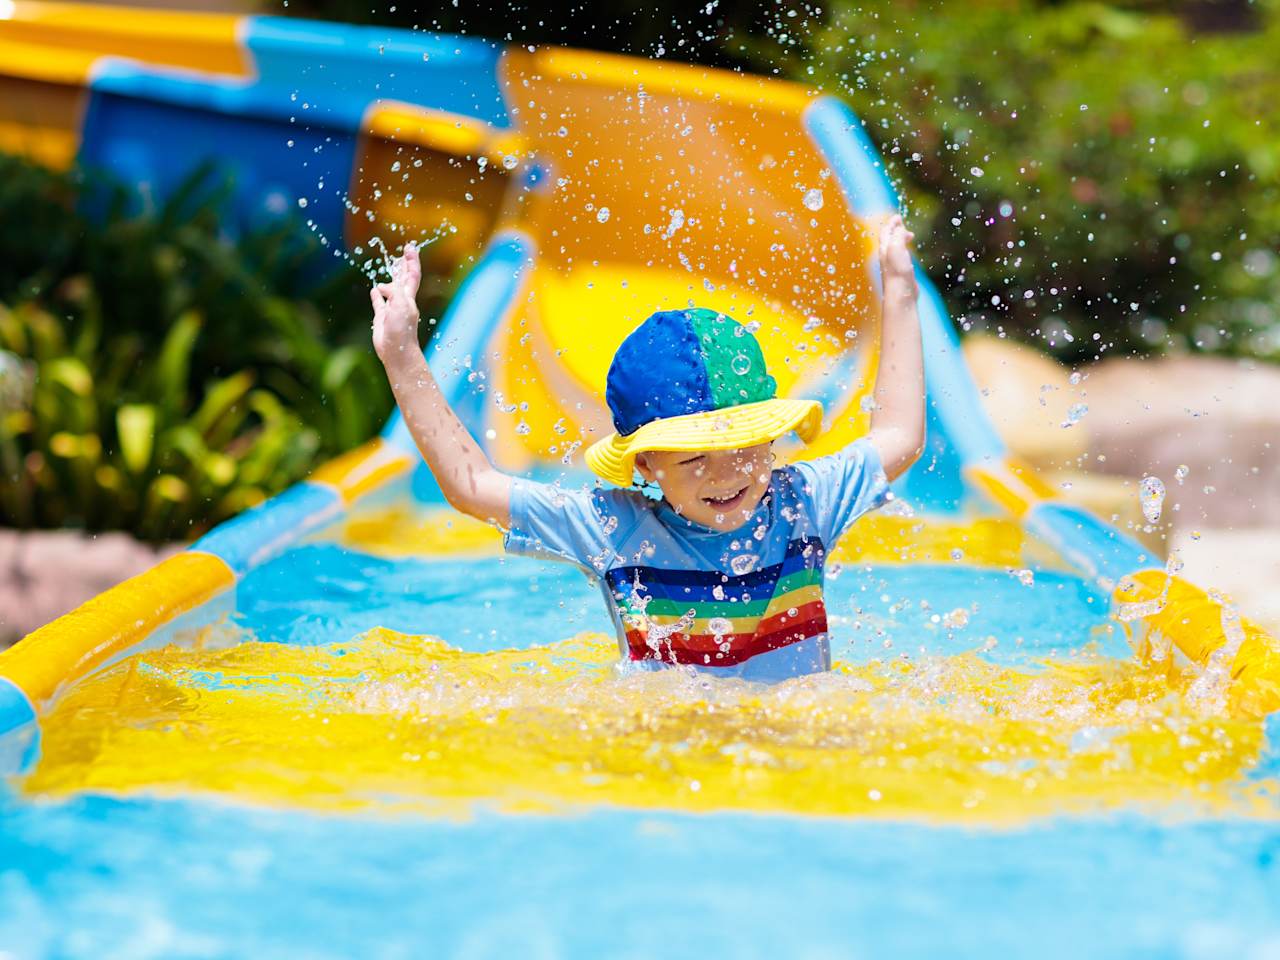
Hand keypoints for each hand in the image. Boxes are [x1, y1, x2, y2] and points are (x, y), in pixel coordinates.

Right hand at [371, 242, 422, 364]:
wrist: (396, 352)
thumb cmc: (402, 330)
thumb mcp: (400, 305)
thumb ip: (394, 292)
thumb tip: (381, 288)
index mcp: (409, 297)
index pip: (412, 275)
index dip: (411, 261)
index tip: (410, 247)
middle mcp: (402, 301)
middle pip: (403, 279)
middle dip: (404, 265)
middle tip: (404, 252)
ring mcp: (392, 309)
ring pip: (391, 290)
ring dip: (390, 279)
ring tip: (390, 268)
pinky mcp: (382, 318)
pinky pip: (379, 303)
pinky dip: (377, 295)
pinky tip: (375, 290)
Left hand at [878, 214, 916, 296]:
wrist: (901, 293)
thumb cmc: (897, 271)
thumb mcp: (896, 247)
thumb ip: (898, 235)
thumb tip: (900, 228)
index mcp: (884, 249)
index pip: (886, 232)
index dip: (892, 223)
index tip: (898, 217)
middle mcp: (887, 256)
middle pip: (889, 239)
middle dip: (896, 230)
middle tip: (904, 226)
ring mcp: (893, 265)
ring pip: (895, 248)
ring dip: (901, 239)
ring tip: (909, 236)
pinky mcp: (900, 272)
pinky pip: (901, 256)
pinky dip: (905, 250)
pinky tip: (909, 254)